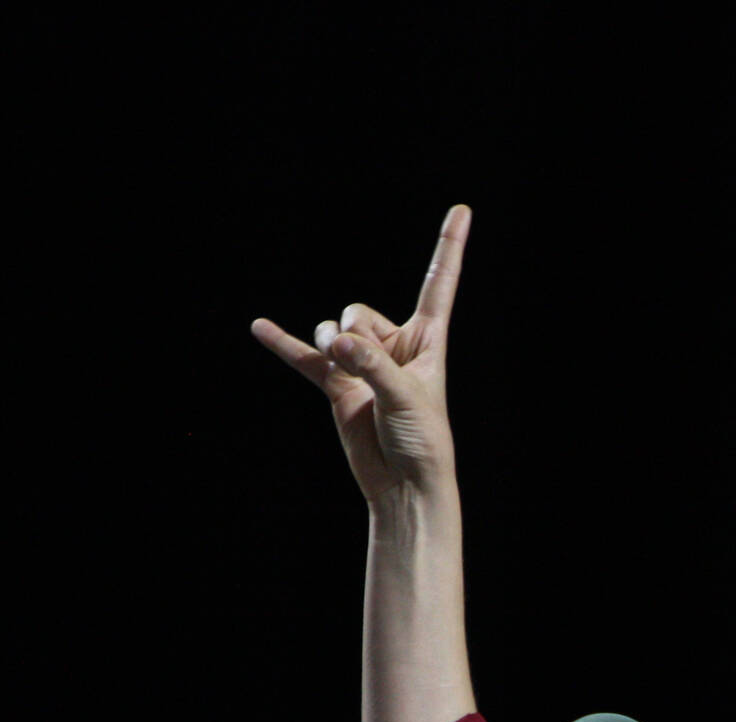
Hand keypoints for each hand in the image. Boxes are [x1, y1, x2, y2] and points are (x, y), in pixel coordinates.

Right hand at [251, 205, 471, 505]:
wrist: (404, 484)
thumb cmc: (423, 442)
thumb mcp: (407, 398)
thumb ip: (371, 365)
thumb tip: (332, 341)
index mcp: (428, 339)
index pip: (439, 283)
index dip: (448, 246)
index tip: (462, 209)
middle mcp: (395, 345)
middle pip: (359, 310)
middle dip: (358, 337)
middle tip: (375, 376)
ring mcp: (363, 363)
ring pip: (333, 330)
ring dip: (334, 352)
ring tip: (355, 386)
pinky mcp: (338, 385)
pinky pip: (304, 358)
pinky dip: (284, 345)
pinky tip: (260, 328)